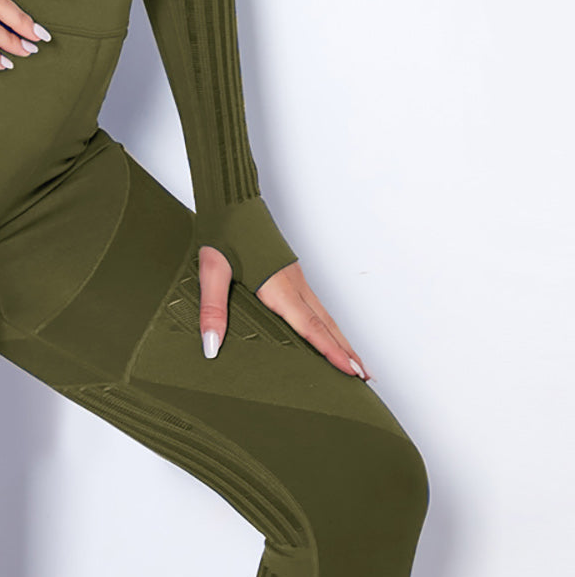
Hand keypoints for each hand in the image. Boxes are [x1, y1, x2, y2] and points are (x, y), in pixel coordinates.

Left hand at [198, 245, 371, 380]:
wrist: (232, 198)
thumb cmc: (223, 230)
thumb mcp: (211, 270)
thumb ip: (213, 309)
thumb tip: (211, 346)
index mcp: (278, 287)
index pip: (311, 327)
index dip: (332, 352)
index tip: (353, 373)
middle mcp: (293, 284)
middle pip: (327, 324)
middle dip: (347, 351)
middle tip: (366, 377)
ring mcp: (294, 277)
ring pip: (324, 314)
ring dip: (340, 338)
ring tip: (354, 361)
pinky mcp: (289, 273)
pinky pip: (314, 304)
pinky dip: (327, 324)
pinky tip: (326, 330)